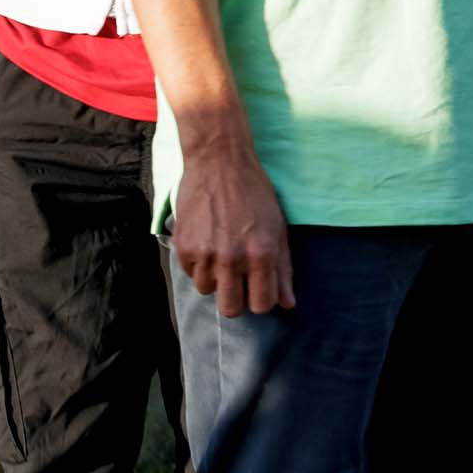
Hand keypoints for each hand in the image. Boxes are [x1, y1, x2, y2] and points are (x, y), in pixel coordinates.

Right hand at [174, 142, 293, 317]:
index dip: (261, 300)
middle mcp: (233, 258)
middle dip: (236, 299)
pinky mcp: (184, 247)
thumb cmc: (255, 194)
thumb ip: (283, 268)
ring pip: (208, 290)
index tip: (259, 289)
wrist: (220, 163)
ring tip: (222, 252)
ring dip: (216, 278)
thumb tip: (288, 303)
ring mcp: (205, 254)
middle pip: (230, 309)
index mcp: (262, 253)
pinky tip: (207, 241)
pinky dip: (198, 264)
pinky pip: (190, 273)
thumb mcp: (278, 227)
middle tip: (239, 280)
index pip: (261, 305)